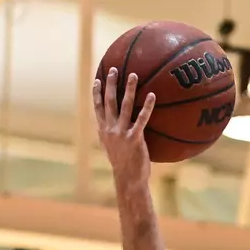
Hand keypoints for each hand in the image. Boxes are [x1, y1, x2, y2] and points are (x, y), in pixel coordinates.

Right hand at [93, 67, 155, 186]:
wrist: (128, 180)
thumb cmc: (123, 165)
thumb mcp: (112, 149)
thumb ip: (112, 136)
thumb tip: (113, 128)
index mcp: (104, 131)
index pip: (98, 108)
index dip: (97, 93)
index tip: (98, 80)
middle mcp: (110, 130)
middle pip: (109, 101)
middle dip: (111, 84)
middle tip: (115, 69)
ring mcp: (121, 134)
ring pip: (125, 106)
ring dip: (129, 89)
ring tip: (134, 75)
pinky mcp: (134, 139)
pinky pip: (141, 119)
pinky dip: (147, 106)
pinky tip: (152, 96)